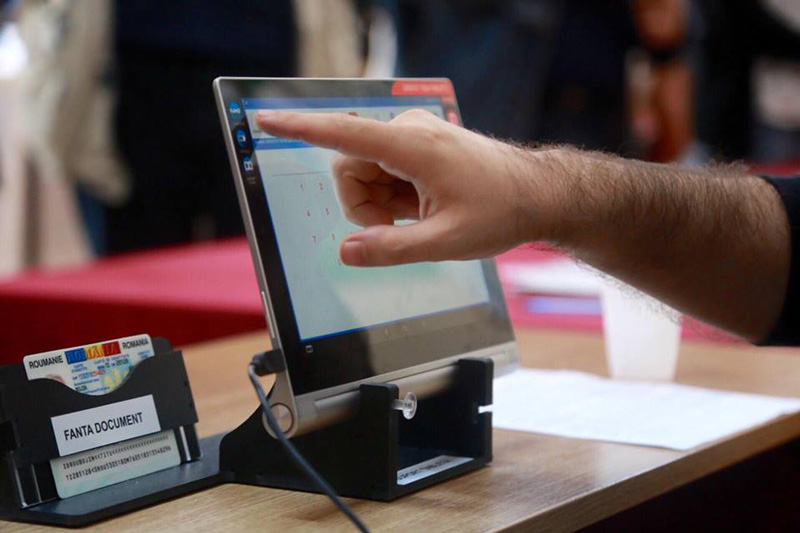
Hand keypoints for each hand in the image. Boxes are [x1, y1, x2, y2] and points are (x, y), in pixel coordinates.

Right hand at [255, 109, 544, 265]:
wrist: (537, 194)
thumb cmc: (499, 212)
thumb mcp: (446, 242)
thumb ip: (393, 248)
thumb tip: (347, 252)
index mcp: (412, 147)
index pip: (343, 134)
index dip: (300, 128)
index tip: (265, 120)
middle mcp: (408, 132)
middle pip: (349, 166)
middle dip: (362, 204)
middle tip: (397, 228)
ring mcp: (414, 136)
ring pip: (364, 171)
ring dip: (378, 202)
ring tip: (417, 218)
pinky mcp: (418, 144)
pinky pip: (382, 170)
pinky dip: (391, 195)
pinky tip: (420, 207)